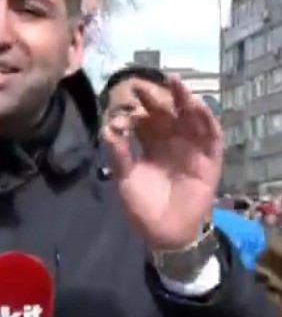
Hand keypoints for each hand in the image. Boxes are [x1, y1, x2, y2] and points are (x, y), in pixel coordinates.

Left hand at [102, 76, 222, 250]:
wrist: (163, 232)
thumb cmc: (142, 206)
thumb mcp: (125, 178)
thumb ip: (118, 154)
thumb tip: (106, 129)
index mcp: (150, 146)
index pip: (145, 120)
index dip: (137, 108)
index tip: (124, 99)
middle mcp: (171, 143)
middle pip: (167, 114)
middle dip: (157, 98)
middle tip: (143, 84)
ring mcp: (191, 150)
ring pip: (191, 119)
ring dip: (185, 101)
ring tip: (175, 84)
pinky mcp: (209, 160)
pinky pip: (211, 136)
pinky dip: (206, 120)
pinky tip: (197, 106)